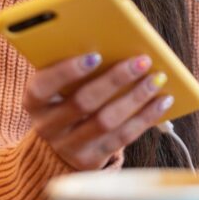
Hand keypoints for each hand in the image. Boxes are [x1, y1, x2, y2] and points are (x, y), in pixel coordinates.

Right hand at [23, 53, 173, 169]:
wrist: (59, 147)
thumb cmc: (68, 99)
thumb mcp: (62, 85)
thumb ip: (80, 66)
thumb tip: (119, 39)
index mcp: (35, 101)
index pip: (42, 86)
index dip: (67, 71)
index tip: (95, 55)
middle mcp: (47, 126)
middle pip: (83, 102)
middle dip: (116, 79)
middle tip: (142, 61)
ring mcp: (68, 146)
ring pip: (106, 121)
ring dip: (136, 98)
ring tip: (157, 78)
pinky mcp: (91, 160)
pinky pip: (122, 138)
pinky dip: (146, 117)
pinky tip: (163, 100)